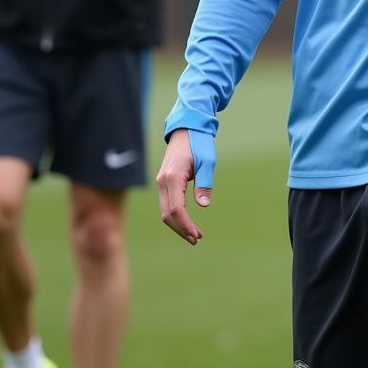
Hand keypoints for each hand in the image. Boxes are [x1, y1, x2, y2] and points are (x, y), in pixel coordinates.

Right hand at [156, 129, 213, 244]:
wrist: (185, 128)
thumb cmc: (199, 143)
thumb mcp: (207, 162)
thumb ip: (204, 184)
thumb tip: (204, 205)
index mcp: (173, 177)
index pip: (176, 209)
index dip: (186, 225)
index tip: (197, 235)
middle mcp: (163, 181)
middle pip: (167, 214)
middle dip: (181, 229)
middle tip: (196, 239)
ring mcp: (161, 182)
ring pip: (164, 211)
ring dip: (178, 225)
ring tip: (194, 234)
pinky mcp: (163, 182)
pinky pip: (166, 204)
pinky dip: (175, 215)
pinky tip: (186, 222)